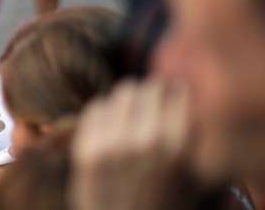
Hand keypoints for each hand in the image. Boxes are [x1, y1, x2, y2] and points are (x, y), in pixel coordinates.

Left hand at [70, 78, 189, 209]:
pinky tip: (110, 130)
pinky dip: (104, 112)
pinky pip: (96, 106)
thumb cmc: (166, 200)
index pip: (176, 90)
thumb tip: (184, 85)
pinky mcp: (88, 150)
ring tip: (129, 121)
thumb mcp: (196, 173)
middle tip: (147, 110)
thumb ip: (194, 133)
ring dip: (126, 103)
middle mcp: (148, 141)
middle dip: (149, 96)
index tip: (169, 100)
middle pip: (147, 87)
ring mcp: (114, 145)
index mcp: (180, 146)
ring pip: (122, 93)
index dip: (173, 93)